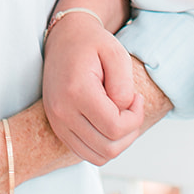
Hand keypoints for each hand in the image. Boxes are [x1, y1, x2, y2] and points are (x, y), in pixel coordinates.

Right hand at [42, 16, 144, 164]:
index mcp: (76, 91)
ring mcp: (57, 122)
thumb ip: (123, 86)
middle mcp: (62, 111)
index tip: (137, 97)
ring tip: (122, 116)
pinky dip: (103, 145)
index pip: (115, 127)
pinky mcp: (58, 127)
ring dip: (118, 142)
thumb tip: (123, 112)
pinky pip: (86, 153)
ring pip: (98, 156)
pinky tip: (109, 123)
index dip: (136, 118)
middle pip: (108, 147)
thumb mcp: (116, 53)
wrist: (64, 38)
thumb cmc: (92, 43)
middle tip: (132, 108)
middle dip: (129, 132)